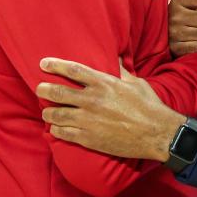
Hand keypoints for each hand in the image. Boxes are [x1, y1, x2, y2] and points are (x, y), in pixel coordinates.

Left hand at [36, 58, 186, 161]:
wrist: (156, 133)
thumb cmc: (148, 106)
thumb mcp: (135, 83)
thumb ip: (121, 71)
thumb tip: (116, 57)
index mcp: (104, 83)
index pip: (72, 70)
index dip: (55, 65)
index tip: (43, 63)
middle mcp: (92, 100)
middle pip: (58, 92)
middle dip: (44, 89)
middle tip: (40, 89)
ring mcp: (89, 121)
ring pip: (56, 115)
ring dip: (48, 112)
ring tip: (46, 112)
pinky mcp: (89, 138)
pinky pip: (63, 133)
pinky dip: (56, 129)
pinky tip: (56, 128)